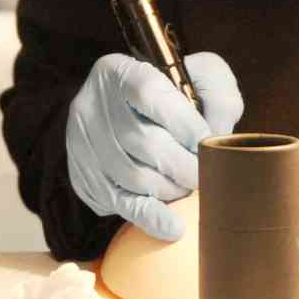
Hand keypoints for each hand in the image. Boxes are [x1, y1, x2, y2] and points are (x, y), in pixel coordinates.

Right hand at [66, 53, 243, 240]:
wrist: (131, 111)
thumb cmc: (175, 94)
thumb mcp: (200, 77)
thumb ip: (217, 98)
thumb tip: (217, 139)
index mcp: (119, 71)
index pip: (148, 92)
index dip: (183, 122)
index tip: (207, 141)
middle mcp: (92, 103)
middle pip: (141, 141)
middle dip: (183, 165)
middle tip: (205, 175)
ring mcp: (81, 141)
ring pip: (131, 175)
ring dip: (170, 189)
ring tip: (188, 187)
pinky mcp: (82, 173)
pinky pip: (117, 201)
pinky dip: (148, 217)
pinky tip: (173, 226)